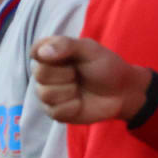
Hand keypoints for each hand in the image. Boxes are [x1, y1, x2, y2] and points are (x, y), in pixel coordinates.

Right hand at [30, 36, 152, 123]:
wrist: (122, 92)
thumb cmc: (105, 66)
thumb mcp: (89, 49)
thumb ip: (66, 45)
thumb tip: (42, 52)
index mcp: (50, 53)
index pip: (36, 51)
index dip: (49, 55)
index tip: (69, 57)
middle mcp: (44, 73)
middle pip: (40, 74)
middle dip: (66, 75)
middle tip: (79, 74)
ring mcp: (47, 93)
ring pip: (46, 94)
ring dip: (70, 92)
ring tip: (80, 88)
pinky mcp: (54, 111)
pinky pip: (55, 111)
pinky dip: (73, 107)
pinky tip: (80, 102)